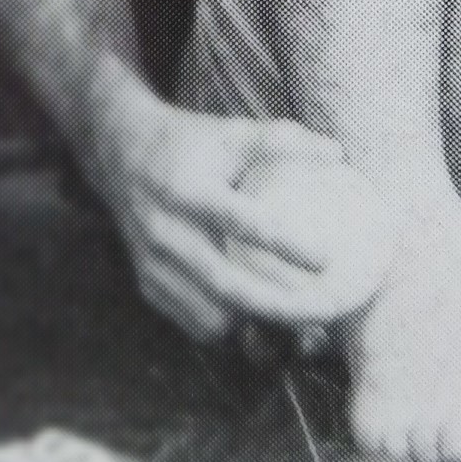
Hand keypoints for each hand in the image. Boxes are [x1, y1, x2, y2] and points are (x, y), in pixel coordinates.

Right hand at [91, 86, 356, 342]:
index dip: (283, 243)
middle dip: (282, 308)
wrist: (122, 156)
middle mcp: (165, 232)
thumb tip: (338, 153)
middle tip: (327, 310)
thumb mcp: (233, 131)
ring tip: (304, 329)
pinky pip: (196, 323)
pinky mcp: (149, 285)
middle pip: (227, 285)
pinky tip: (267, 324)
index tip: (326, 259)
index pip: (239, 221)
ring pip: (212, 316)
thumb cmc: (193, 143)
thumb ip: (283, 139)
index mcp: (187, 190)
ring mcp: (153, 265)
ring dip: (259, 327)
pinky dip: (234, 330)